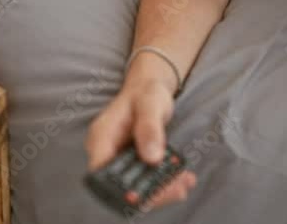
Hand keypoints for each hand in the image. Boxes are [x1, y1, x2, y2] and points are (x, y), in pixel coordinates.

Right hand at [85, 77, 196, 210]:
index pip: (100, 171)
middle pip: (120, 184)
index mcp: (101, 136)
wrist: (149, 90)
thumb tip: (152, 158)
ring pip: (135, 186)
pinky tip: (185, 178)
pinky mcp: (133, 164)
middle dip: (150, 192)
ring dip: (161, 189)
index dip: (117, 188)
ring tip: (186, 182)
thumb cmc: (146, 92)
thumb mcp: (150, 104)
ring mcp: (119, 159)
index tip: (143, 196)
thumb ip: (150, 128)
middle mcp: (106, 151)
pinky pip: (146, 180)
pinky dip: (165, 182)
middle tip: (178, 189)